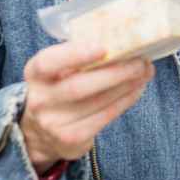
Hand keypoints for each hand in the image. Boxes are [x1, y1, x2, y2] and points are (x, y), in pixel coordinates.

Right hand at [19, 42, 153, 172]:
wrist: (40, 131)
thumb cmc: (58, 87)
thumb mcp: (58, 69)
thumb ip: (79, 55)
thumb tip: (121, 39)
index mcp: (35, 73)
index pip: (48, 62)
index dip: (75, 55)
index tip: (103, 48)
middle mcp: (40, 99)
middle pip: (79, 86)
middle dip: (115, 73)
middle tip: (140, 61)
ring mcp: (54, 123)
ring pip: (97, 102)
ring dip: (126, 86)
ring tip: (144, 72)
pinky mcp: (71, 139)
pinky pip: (104, 117)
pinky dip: (124, 101)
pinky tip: (136, 89)